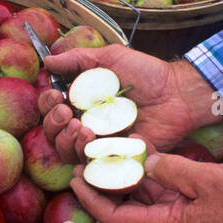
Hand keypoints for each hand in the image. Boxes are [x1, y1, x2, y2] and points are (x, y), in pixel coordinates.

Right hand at [39, 47, 222, 162]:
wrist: (176, 94)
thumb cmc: (146, 74)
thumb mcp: (110, 58)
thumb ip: (77, 58)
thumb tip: (48, 60)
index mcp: (82, 100)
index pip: (51, 108)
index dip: (47, 104)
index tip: (56, 95)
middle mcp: (85, 122)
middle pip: (52, 132)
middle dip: (52, 123)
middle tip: (66, 112)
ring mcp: (98, 142)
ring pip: (65, 151)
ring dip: (65, 139)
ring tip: (79, 126)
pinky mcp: (112, 157)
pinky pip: (88, 164)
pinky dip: (83, 153)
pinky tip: (90, 138)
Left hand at [70, 152, 222, 222]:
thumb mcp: (208, 181)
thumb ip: (173, 170)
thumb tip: (145, 160)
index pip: (115, 218)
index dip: (92, 200)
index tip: (75, 179)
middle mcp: (165, 221)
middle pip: (122, 205)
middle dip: (100, 184)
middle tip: (81, 159)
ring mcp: (176, 211)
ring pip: (140, 194)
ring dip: (122, 175)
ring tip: (102, 150)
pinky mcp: (187, 201)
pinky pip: (159, 187)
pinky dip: (146, 171)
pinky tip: (137, 149)